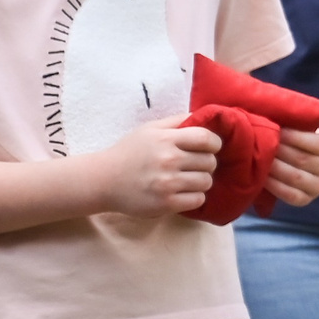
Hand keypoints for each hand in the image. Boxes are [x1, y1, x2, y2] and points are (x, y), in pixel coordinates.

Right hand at [99, 120, 221, 217]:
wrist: (103, 180)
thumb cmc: (129, 152)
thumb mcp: (150, 129)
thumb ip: (177, 121)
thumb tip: (205, 115)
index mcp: (166, 139)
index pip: (207, 139)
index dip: (215, 143)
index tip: (210, 148)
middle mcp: (168, 160)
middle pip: (210, 162)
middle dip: (206, 163)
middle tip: (194, 165)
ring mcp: (167, 184)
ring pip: (206, 182)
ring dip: (201, 181)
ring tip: (188, 179)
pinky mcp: (165, 204)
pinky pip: (198, 200)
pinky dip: (195, 197)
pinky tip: (183, 192)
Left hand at [263, 127, 318, 207]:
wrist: (300, 160)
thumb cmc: (294, 138)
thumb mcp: (301, 127)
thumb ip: (295, 121)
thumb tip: (275, 111)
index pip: (315, 142)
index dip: (293, 136)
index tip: (275, 130)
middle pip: (301, 160)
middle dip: (278, 151)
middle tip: (259, 144)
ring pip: (294, 177)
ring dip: (273, 168)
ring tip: (256, 159)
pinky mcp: (305, 200)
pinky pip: (288, 194)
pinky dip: (273, 185)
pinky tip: (260, 176)